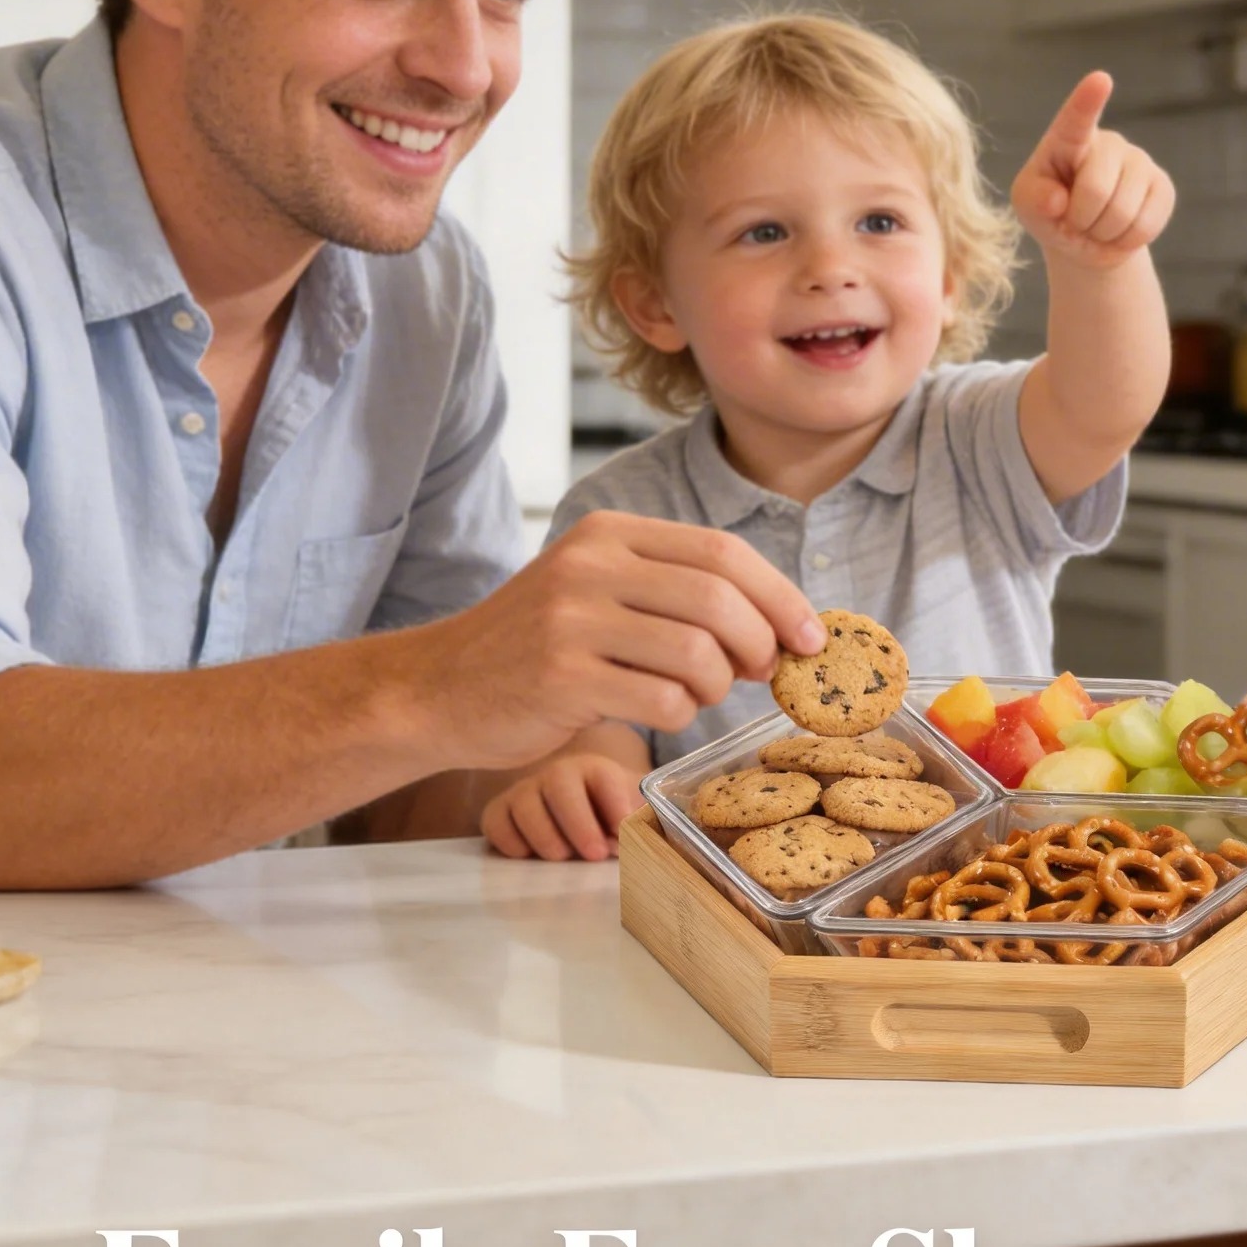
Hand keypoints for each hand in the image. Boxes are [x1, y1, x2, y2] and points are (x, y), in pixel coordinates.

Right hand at [404, 513, 823, 771]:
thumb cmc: (535, 646)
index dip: (779, 595)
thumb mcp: (598, 590)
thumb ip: (676, 593)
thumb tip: (778, 627)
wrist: (436, 688)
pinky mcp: (562, 676)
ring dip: (717, 685)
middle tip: (762, 671)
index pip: (722, 551)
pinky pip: (662, 698)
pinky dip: (679, 713)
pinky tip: (657, 711)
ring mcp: (573, 619)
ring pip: (698, 651)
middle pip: (719, 598)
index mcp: (609, 533)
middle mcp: (591, 564)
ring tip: (697, 693)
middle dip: (761, 642)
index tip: (810, 634)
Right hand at [482, 751, 640, 861]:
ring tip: (563, 858)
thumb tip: (655, 838)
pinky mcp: (499, 812)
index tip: (622, 831)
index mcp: (596, 770)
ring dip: (544, 835)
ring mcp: (525, 791)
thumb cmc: (607, 819)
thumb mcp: (632, 813)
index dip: (614, 803)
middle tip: (595, 854)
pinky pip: (495, 822)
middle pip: (560, 784)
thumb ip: (644, 820)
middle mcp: (557, 775)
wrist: (577, 817)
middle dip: (578, 822)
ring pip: (525, 804)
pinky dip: (509, 841)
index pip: (604, 777)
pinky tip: (529, 857)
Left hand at [1011, 72, 1173, 270]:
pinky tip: (1119, 230)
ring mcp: (1140, 162)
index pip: (1076, 119)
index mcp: (1068, 140)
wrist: (1086, 237)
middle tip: (1075, 220)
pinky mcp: (1163, 187)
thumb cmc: (1051, 211)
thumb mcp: (1029, 206)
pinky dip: (1126, 240)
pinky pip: (1146, 224)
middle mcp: (1108, 143)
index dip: (1088, 101)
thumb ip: (1034, 199)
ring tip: (1096, 225)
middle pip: (1095, 189)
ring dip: (1102, 232)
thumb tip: (1058, 200)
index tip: (1100, 80)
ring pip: (1123, 212)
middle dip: (1080, 219)